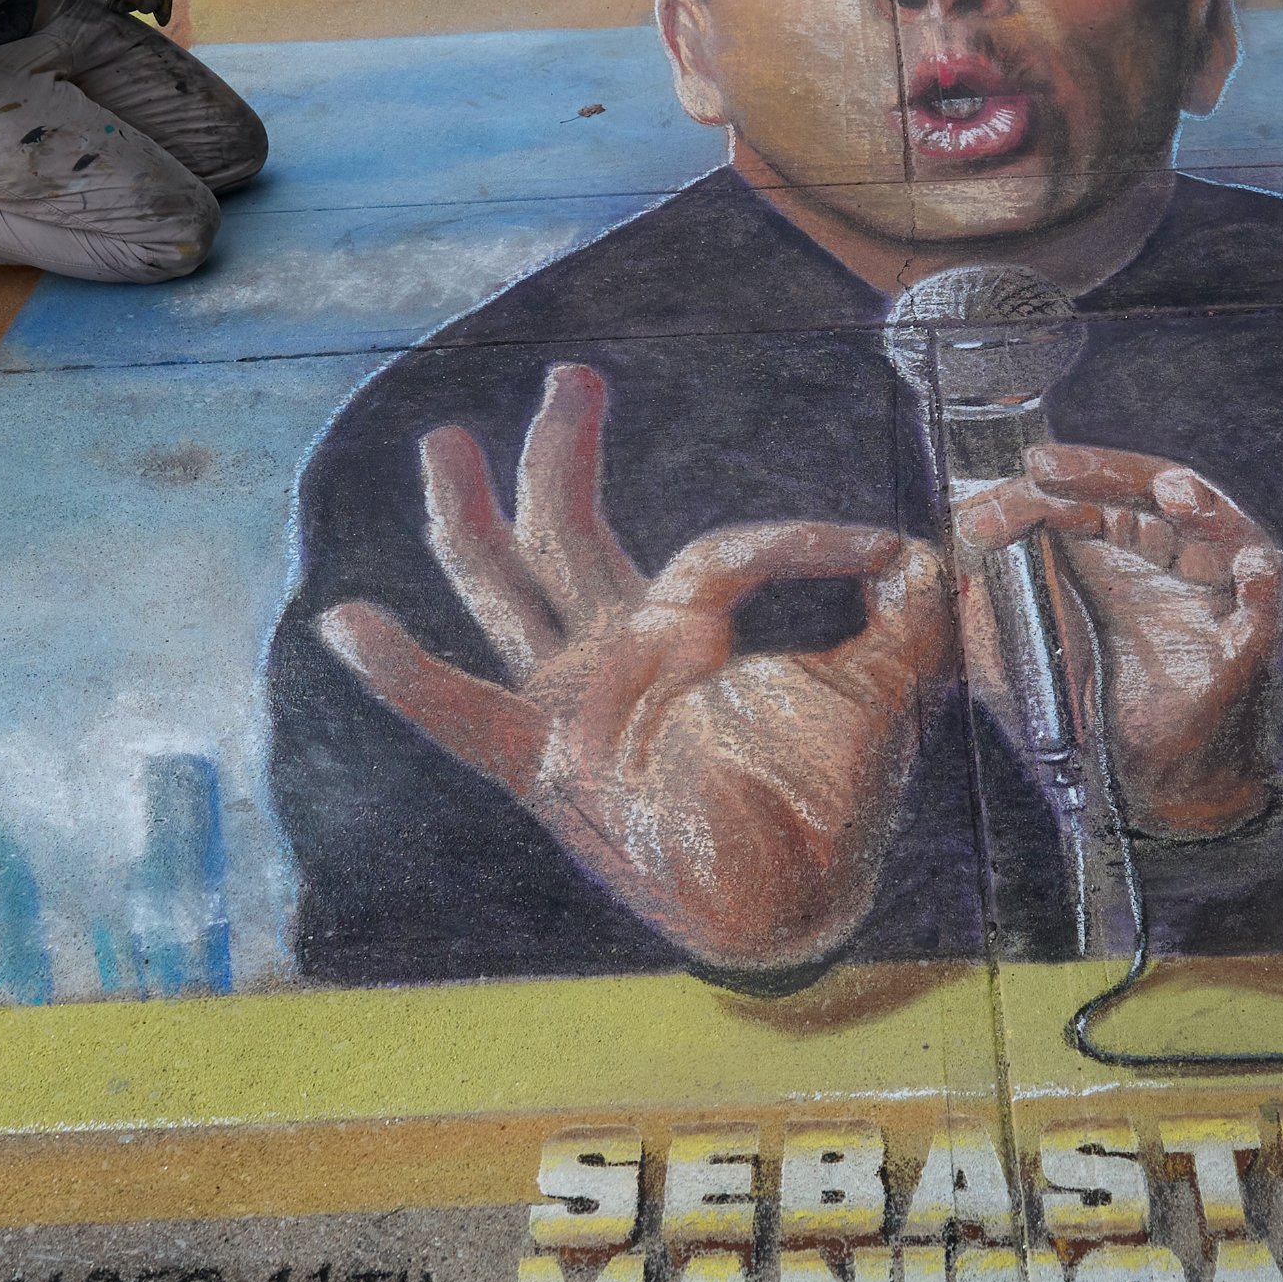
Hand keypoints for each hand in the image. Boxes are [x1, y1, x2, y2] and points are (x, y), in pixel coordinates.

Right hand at [318, 362, 949, 973]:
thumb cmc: (824, 811)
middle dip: (564, 451)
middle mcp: (615, 657)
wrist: (786, 906)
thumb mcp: (879, 697)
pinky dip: (406, 673)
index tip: (888, 552)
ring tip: (444, 439)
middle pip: (570, 531)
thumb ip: (907, 625)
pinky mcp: (542, 761)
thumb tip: (936, 553)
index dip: (804, 544)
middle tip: (571, 375)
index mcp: (686, 634)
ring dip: (471, 513)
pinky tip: (345, 621)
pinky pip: (461, 712)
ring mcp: (568, 702)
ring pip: (507, 586)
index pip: (721, 551)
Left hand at [954, 448, 1282, 838]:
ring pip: (1217, 529)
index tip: (979, 516)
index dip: (1032, 496)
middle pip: (1143, 493)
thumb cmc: (1088, 714)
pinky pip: (1266, 606)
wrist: (1143, 790)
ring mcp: (1212, 595)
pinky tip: (1252, 569)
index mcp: (1115, 551)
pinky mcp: (1247, 643)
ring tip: (1171, 493)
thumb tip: (955, 553)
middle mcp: (1167, 559)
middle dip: (1096, 475)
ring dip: (1200, 506)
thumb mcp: (1016, 661)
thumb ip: (986, 611)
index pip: (1081, 497)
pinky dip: (1263, 584)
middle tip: (1042, 470)